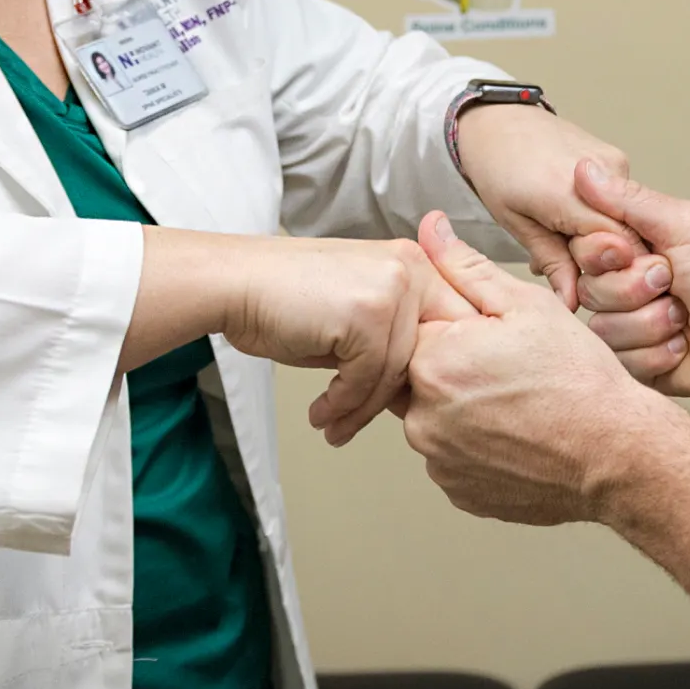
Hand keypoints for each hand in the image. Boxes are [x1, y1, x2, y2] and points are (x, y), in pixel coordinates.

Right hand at [152, 231, 471, 445]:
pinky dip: (341, 404)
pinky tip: (321, 411)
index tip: (414, 405)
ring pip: (396, 373)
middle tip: (370, 419)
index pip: (453, 326)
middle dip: (402, 397)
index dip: (437, 371)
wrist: (236, 283)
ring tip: (336, 425)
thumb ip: (397, 335)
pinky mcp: (367, 314)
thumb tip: (425, 384)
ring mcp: (392, 289)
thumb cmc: (288, 300)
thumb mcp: (358, 310)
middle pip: (430, 354)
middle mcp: (411, 269)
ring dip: (362, 409)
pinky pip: (366, 379)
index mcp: (416, 263)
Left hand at [403, 212, 667, 524]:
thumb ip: (467, 266)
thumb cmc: (579, 378)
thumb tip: (429, 229)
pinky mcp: (459, 491)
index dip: (461, 325)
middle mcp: (421, 417)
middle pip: (423, 375)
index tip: (497, 338)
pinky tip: (520, 434)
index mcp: (431, 361)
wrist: (617, 455)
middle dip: (459, 366)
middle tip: (515, 371)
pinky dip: (480, 444)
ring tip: (522, 403)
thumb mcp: (528, 305)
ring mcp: (439, 461)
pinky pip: (456, 456)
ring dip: (466, 407)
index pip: (421, 328)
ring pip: (438, 417)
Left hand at [452, 104, 659, 306]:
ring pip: (627, 221)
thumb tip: (574, 303)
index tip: (588, 284)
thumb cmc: (498, 168)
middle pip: (627, 236)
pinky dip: (603, 220)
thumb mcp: (516, 223)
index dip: (608, 273)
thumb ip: (551, 261)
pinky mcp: (619, 159)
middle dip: (606, 261)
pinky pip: (621, 203)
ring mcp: (616, 162)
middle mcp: (604, 172)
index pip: (617, 248)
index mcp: (571, 191)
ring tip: (565, 240)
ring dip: (603, 240)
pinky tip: (574, 221)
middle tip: (570, 267)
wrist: (498, 122)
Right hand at [565, 161, 689, 396]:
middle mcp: (625, 285)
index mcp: (632, 249)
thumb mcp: (681, 227)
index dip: (604, 256)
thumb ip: (629, 201)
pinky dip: (658, 353)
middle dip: (635, 291)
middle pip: (591, 291)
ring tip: (682, 318)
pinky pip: (622, 361)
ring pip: (604, 330)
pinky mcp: (636, 362)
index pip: (583, 249)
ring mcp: (629, 325)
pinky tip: (681, 344)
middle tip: (672, 285)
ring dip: (652, 325)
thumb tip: (585, 168)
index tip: (636, 253)